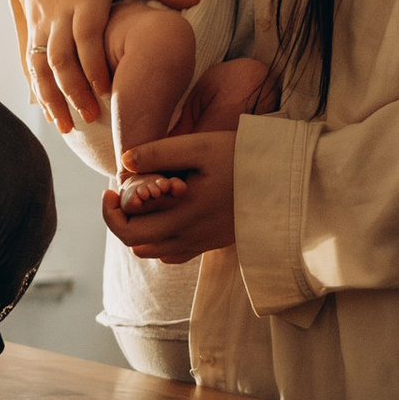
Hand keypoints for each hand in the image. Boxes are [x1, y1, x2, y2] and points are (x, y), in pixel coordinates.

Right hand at [12, 0, 195, 130]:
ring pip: (40, 63)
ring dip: (52, 96)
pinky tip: (47, 109)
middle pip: (60, 56)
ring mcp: (41, 18)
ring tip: (66, 125)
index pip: (87, 36)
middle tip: (90, 118)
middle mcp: (60, 9)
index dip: (94, 66)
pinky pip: (29, 60)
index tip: (108, 92)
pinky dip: (37, 87)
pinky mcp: (30, 23)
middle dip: (73, 90)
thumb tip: (196, 0)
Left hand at [103, 129, 240, 259]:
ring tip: (143, 201)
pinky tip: (167, 214)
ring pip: (154, 251)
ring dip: (140, 229)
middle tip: (122, 193)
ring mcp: (202, 244)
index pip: (127, 232)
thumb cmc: (245, 158)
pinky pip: (175, 253)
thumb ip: (159, 153)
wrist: (289, 181)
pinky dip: (161, 238)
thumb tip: (124, 163)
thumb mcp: (200, 146)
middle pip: (137, 243)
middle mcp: (189, 238)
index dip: (109, 213)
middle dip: (121, 219)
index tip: (110, 189)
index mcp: (181, 216)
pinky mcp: (213, 243)